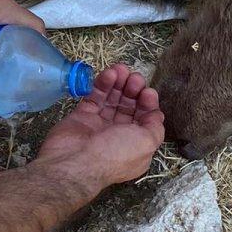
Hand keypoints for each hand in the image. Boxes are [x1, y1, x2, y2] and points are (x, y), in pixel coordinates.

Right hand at [36, 64, 164, 190]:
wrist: (75, 162)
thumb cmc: (115, 153)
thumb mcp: (146, 142)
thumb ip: (155, 127)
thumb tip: (156, 114)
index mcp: (136, 145)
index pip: (144, 119)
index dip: (147, 103)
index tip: (147, 92)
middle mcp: (118, 135)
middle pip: (129, 107)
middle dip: (133, 90)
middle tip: (134, 78)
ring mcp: (99, 125)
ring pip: (112, 99)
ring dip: (119, 83)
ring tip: (121, 69)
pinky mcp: (82, 116)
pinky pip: (95, 97)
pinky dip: (102, 84)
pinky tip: (109, 73)